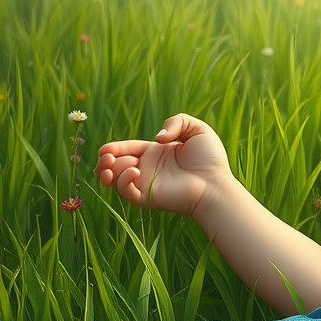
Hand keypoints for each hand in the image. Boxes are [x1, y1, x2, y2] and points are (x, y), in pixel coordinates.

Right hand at [95, 113, 234, 216]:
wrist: (216, 183)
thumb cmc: (210, 158)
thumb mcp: (197, 129)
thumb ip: (176, 122)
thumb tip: (157, 138)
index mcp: (155, 153)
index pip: (126, 149)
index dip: (113, 148)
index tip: (107, 148)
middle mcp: (148, 169)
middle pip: (114, 165)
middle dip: (104, 160)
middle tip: (108, 157)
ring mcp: (146, 184)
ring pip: (115, 181)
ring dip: (107, 171)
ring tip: (113, 164)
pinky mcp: (148, 197)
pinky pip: (126, 192)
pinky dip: (122, 181)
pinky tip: (135, 172)